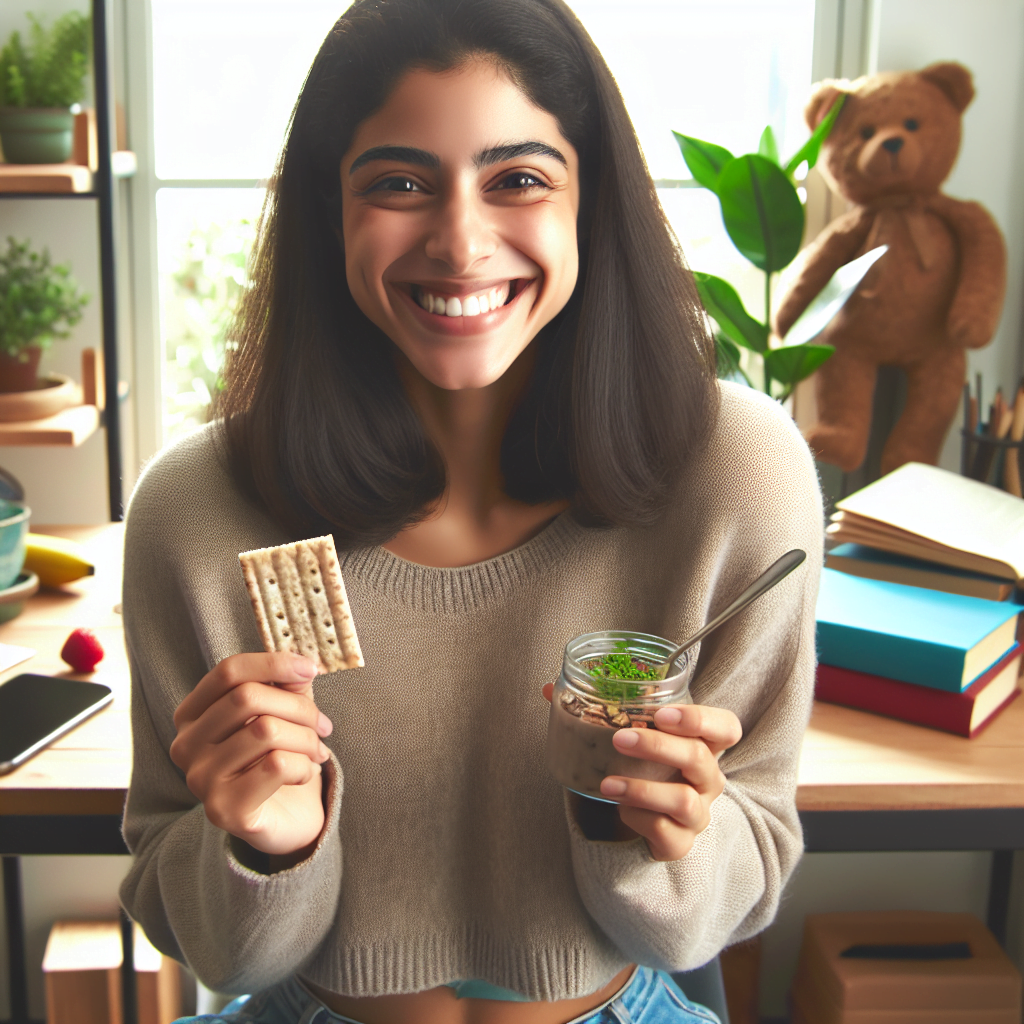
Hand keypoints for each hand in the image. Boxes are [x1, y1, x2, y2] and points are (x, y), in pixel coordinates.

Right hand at [170, 653, 332, 857]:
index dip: (274, 663)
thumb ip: (287, 685)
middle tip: (323, 725)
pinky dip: (303, 765)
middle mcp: (185, 746)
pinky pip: (276, 765)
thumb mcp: (283, 712)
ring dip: (307, 739)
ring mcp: (200, 780)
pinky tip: (305, 774)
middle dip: (299, 707)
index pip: (228, 672)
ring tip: (317, 751)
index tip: (311, 669)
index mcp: (192, 715)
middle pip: (247, 698)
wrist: (286, 818)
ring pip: (265, 730)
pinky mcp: (223, 810)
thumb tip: (301, 666)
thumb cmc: (278, 756)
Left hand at [542, 684, 740, 861]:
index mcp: (704, 744)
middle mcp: (708, 778)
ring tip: (608, 783)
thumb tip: (550, 688)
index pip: (726, 727)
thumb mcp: (631, 735)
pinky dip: (640, 820)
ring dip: (643, 789)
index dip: (701, 719)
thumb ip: (597, 708)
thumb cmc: (643, 766)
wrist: (644, 817)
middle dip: (659, 746)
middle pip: (700, 758)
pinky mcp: (681, 842)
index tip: (662, 713)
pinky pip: (667, 834)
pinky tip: (620, 808)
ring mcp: (698, 812)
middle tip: (620, 739)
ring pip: (684, 801)